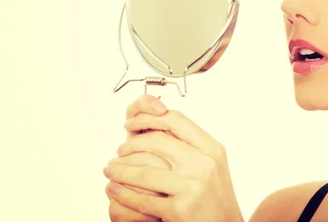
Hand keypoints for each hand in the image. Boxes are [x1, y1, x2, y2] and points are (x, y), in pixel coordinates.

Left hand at [103, 100, 243, 221]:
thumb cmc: (216, 195)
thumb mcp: (212, 163)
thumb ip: (191, 144)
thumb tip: (159, 123)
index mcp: (212, 148)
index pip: (176, 121)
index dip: (149, 118)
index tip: (132, 122)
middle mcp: (203, 164)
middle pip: (156, 142)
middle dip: (130, 145)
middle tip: (119, 150)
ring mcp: (192, 186)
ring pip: (143, 172)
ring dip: (120, 170)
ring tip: (110, 170)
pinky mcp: (179, 210)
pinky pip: (142, 200)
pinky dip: (123, 194)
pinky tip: (115, 190)